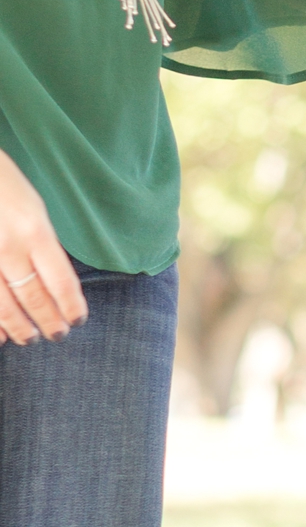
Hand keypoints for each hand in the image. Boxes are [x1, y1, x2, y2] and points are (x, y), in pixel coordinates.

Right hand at [0, 151, 86, 343]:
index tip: (77, 320)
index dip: (71, 308)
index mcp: (34, 231)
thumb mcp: (34, 209)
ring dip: (20, 328)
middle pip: (34, 298)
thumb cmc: (5, 187)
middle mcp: (9, 247)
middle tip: (57, 336)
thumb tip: (56, 286)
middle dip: (48, 322)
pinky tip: (0, 336)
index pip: (61, 282)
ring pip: (4, 306)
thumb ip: (44, 247)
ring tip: (29, 339)